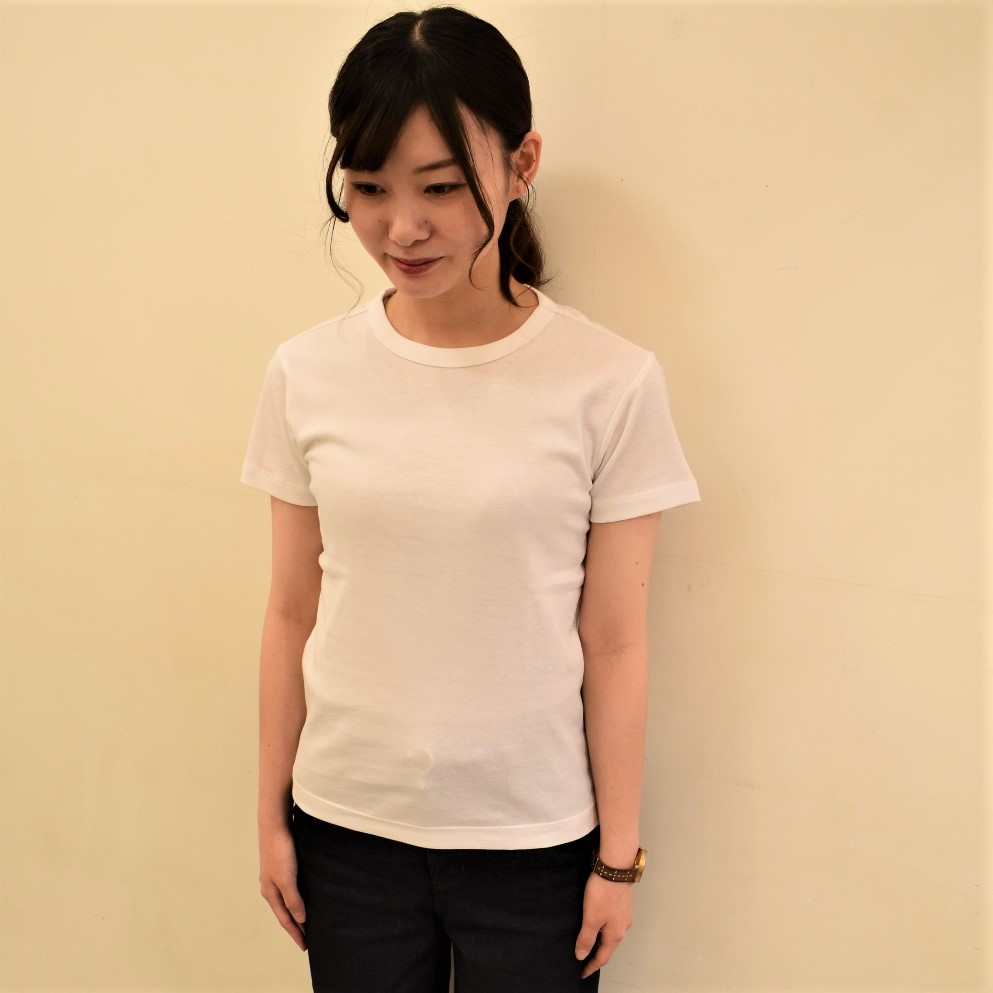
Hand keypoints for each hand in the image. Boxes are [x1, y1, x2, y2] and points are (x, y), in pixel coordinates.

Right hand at [259, 822, 306, 950]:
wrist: (274, 824)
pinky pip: (290, 887)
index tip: (306, 947)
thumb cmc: (280, 851)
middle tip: (308, 938)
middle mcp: (271, 887)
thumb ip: (293, 899)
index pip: (285, 920)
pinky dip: (297, 896)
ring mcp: (275, 876)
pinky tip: (305, 894)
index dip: (296, 933)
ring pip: (287, 900)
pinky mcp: (281, 865)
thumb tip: (301, 919)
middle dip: (295, 926)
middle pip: (285, 912)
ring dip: (296, 911)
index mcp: (270, 893)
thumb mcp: (287, 878)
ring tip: (307, 921)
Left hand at [574, 872, 633, 978]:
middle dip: (596, 955)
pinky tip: (596, 923)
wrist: (616, 867)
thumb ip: (586, 938)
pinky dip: (603, 929)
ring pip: (611, 935)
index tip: (581, 973)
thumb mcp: (591, 917)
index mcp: (615, 934)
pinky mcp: (622, 904)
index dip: (591, 966)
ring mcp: (624, 916)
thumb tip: (582, 956)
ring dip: (600, 941)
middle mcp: (623, 927)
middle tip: (583, 959)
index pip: (603, 957)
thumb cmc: (603, 893)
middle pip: (608, 947)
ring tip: (587, 943)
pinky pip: (612, 923)